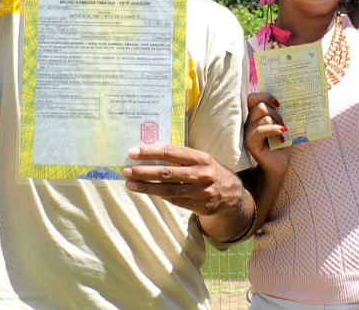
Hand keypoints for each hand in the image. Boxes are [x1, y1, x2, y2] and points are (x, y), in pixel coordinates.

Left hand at [122, 144, 241, 215]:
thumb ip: (180, 157)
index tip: (133, 152)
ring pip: (168, 190)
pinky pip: (175, 201)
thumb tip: (150, 153)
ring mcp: (202, 192)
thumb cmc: (209, 171)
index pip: (171, 152)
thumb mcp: (201, 159)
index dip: (151, 152)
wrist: (232, 194)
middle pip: (167, 173)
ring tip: (130, 183)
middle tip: (126, 170)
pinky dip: (160, 196)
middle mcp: (202, 174)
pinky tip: (147, 191)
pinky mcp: (200, 207)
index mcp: (201, 158)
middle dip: (144, 172)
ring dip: (146, 187)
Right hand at [245, 92, 288, 177]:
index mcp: (255, 115)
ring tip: (283, 132)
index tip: (278, 104)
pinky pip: (260, 130)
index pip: (253, 98)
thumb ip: (280, 112)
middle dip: (275, 111)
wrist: (279, 164)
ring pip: (263, 116)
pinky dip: (274, 130)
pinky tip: (281, 137)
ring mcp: (248, 132)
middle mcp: (249, 122)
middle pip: (259, 104)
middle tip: (283, 122)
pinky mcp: (250, 142)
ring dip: (277, 122)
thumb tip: (288, 98)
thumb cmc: (281, 143)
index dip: (265, 96)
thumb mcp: (282, 124)